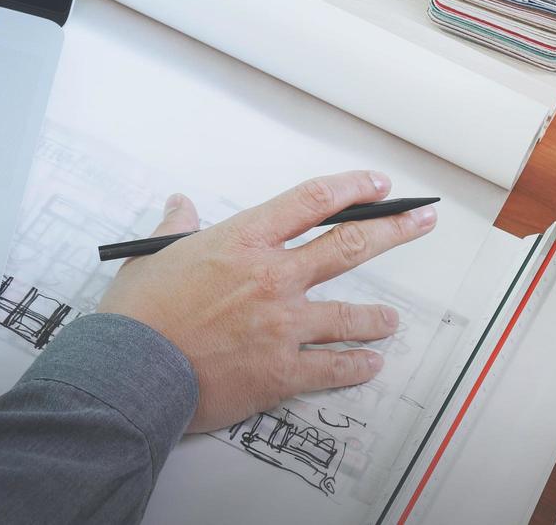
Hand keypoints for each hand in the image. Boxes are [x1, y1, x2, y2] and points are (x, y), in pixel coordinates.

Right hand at [97, 172, 436, 432]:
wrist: (133, 371)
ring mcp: (282, 326)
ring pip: (350, 315)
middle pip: (348, 245)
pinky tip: (369, 364)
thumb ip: (175, 228)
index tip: (376, 185)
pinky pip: (332, 368)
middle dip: (395, 231)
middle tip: (422, 222)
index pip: (311, 202)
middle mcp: (272, 277)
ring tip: (391, 321)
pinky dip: (355, 366)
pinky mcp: (281, 371)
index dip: (351, 188)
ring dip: (377, 317)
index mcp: (242, 241)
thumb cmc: (139, 315)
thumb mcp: (151, 256)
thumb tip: (179, 206)